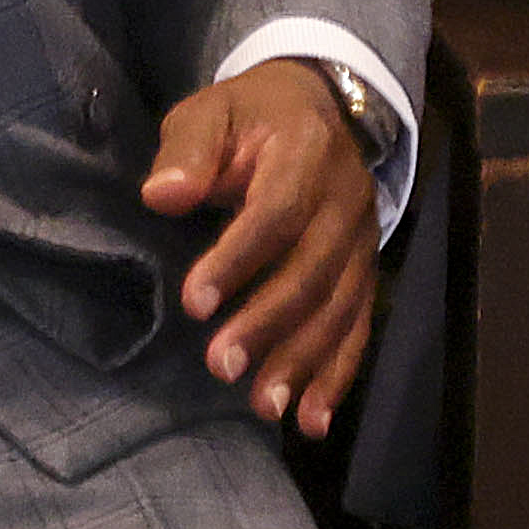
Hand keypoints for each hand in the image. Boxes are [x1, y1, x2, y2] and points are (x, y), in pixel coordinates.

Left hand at [142, 58, 378, 439]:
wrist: (323, 106)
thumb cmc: (250, 117)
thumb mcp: (211, 112)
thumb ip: (189, 149)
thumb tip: (163, 195)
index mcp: (307, 153)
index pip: (278, 210)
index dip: (239, 258)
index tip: (194, 303)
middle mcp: (346, 199)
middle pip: (314, 268)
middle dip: (270, 321)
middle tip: (221, 366)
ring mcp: (363, 238)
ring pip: (340, 305)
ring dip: (305, 359)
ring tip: (264, 407)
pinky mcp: (365, 269)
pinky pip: (358, 325)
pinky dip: (338, 376)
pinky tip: (311, 422)